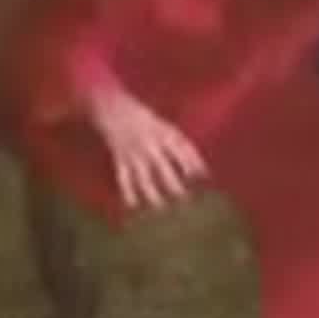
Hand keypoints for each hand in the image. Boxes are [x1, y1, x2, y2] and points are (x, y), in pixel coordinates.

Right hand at [90, 80, 208, 214]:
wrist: (114, 109)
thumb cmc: (147, 120)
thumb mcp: (168, 128)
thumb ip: (185, 148)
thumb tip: (203, 173)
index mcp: (164, 135)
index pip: (182, 153)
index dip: (192, 166)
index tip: (202, 179)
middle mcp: (150, 146)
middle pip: (164, 170)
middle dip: (174, 186)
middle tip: (184, 200)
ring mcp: (134, 154)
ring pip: (143, 178)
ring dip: (152, 194)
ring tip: (161, 208)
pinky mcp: (120, 159)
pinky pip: (123, 179)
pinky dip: (127, 192)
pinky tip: (133, 206)